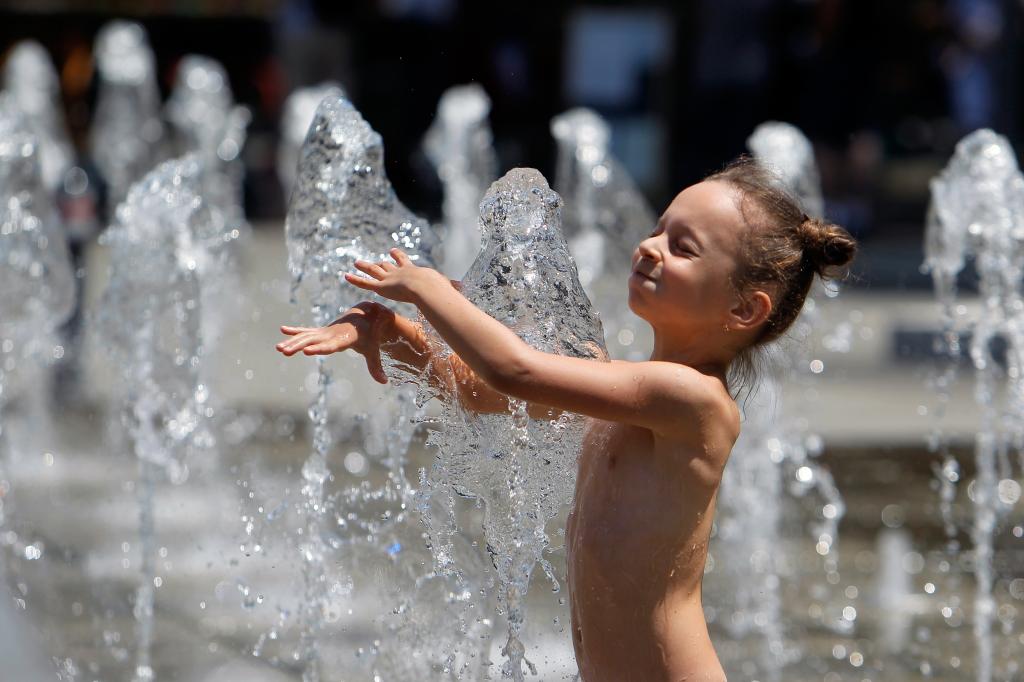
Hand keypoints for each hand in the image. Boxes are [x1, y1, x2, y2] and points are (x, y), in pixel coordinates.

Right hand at [275, 302, 394, 382]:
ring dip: (293, 342)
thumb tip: (384, 382)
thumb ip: (376, 366)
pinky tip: (283, 330)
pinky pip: (307, 331)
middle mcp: (332, 334)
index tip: (307, 351)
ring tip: (278, 348)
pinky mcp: (322, 332)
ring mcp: (326, 332)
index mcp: (344, 338)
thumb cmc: (370, 335)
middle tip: (284, 351)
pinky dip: (296, 331)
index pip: (331, 345)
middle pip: (313, 341)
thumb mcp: (373, 350)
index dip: (319, 348)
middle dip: (299, 346)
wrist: (367, 315)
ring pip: (307, 336)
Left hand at [345, 248, 447, 303]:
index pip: (405, 263)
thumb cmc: (437, 289)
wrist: (426, 287)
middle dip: (384, 262)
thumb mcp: (444, 290)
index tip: (394, 251)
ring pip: (374, 271)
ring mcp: (389, 278)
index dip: (399, 258)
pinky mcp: (381, 286)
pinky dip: (355, 279)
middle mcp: (400, 272)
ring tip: (356, 262)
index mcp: (414, 271)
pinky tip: (345, 275)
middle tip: (379, 258)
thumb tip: (461, 300)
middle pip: (389, 265)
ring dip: (365, 266)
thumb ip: (449, 293)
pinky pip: (365, 283)